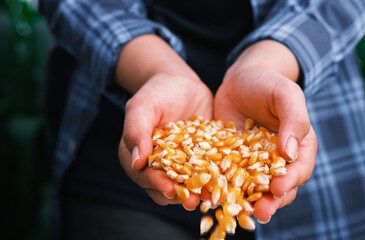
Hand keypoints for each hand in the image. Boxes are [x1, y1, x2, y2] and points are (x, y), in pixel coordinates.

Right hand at [116, 35, 212, 210]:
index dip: (156, 184)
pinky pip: (208, 174)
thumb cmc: (157, 92)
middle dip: (179, 196)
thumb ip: (136, 131)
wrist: (182, 83)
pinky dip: (215, 180)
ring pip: (187, 186)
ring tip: (211, 197)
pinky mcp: (202, 161)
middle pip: (166, 187)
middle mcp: (159, 166)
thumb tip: (136, 162)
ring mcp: (182, 165)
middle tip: (192, 202)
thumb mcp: (142, 106)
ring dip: (198, 193)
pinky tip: (226, 184)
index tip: (169, 189)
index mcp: (139, 157)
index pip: (144, 176)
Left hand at [214, 40, 316, 222]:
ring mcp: (255, 163)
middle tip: (260, 212)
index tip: (278, 188)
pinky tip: (216, 196)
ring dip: (249, 202)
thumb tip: (290, 152)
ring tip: (240, 212)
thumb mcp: (286, 95)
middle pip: (280, 187)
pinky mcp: (233, 161)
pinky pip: (231, 178)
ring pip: (255, 188)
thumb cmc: (269, 83)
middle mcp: (279, 159)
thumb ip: (294, 120)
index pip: (300, 169)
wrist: (241, 78)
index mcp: (300, 146)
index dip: (290, 181)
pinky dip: (226, 189)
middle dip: (271, 201)